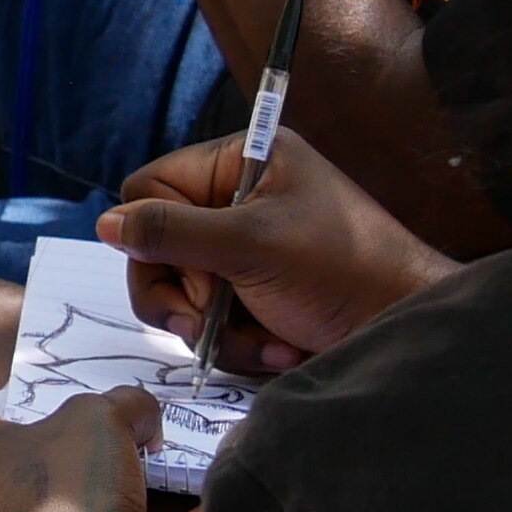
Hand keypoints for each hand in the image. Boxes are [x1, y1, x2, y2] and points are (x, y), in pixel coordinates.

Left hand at [0, 391, 159, 511]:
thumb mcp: (98, 417)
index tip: (104, 434)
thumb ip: (124, 404)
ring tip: (183, 496)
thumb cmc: (56, 490)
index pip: (1, 429)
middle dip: (98, 476)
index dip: (57, 427)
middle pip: (38, 483)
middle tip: (147, 464)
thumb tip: (142, 415)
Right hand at [99, 127, 451, 374]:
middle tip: (207, 320)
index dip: (156, 235)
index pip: (151, 189)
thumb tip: (106, 224)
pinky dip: (240, 342)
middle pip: (156, 246)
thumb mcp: (252, 245)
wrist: (404, 327)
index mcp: (242, 162)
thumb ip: (174, 232)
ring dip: (214, 327)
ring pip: (181, 292)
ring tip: (261, 340)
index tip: (193, 271)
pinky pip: (213, 320)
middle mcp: (238, 200)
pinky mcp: (255, 296)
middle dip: (182, 294)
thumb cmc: (342, 269)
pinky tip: (281, 349)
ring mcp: (245, 251)